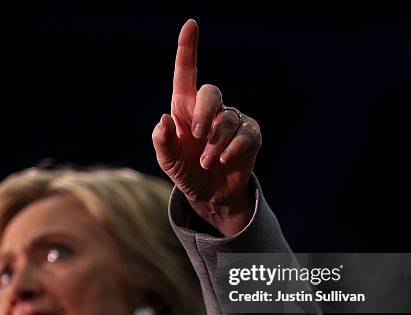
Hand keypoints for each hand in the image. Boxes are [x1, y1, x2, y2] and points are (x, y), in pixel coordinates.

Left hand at [152, 19, 262, 235]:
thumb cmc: (185, 171)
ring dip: (215, 145)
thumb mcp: (167, 161)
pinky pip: (244, 133)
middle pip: (211, 92)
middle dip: (204, 114)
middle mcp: (210, 109)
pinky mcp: (249, 135)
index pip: (186, 73)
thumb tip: (164, 119)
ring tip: (208, 162)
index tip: (190, 25)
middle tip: (197, 135)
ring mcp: (231, 120)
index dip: (188, 49)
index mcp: (185, 108)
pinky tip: (224, 160)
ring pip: (227, 120)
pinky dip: (232, 148)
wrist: (209, 194)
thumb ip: (161, 141)